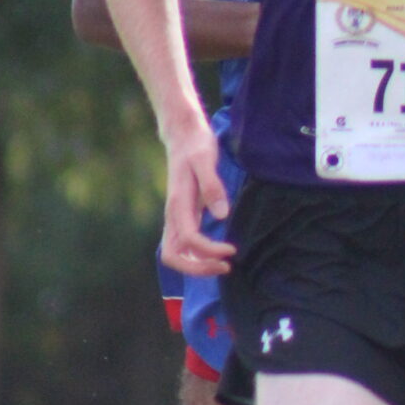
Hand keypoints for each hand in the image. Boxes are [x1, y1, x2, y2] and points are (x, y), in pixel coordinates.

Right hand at [160, 124, 234, 276]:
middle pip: (173, 256)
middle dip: (197, 268)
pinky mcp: (183, 217)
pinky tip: (217, 254)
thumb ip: (213, 186)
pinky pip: (184, 246)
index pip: (188, 240)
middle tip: (226, 266)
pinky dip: (197, 256)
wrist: (184, 136)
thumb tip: (222, 215)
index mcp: (178, 204)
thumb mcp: (206, 160)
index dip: (208, 250)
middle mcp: (173, 215)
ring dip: (197, 265)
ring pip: (176, 254)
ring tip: (224, 264)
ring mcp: (175, 218)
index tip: (231, 250)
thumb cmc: (197, 146)